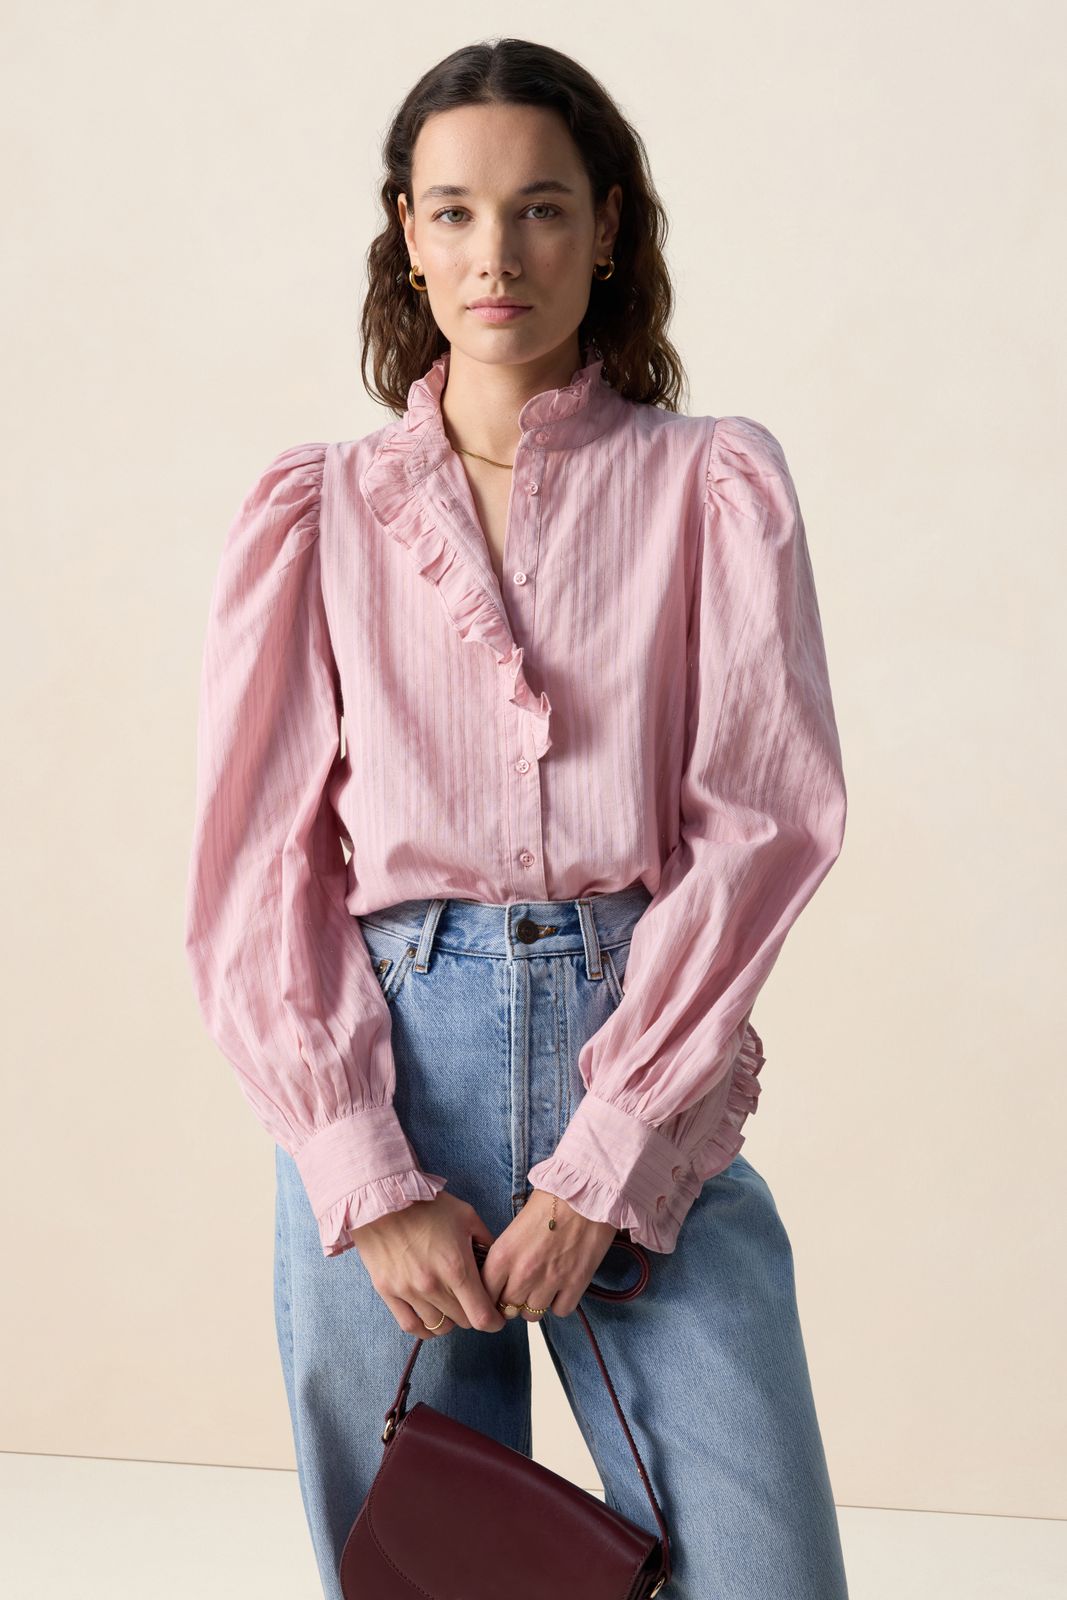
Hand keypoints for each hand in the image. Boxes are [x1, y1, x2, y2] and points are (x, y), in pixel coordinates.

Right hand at [347, 1191, 508, 1337]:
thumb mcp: (466, 1216)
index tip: (496, 1318)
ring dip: (450, 1320)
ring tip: (451, 1306)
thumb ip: (486, 1242)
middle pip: (463, 1321)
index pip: (481, 1316)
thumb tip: (496, 1263)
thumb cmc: (427, 1204)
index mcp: (457, 1267)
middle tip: (472, 1302)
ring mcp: (408, 1291)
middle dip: (473, 1314)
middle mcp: (432, 1285)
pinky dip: (424, 1328)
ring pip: (438, 1326)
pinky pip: (410, 1325)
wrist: (382, 1197)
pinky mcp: (387, 1291)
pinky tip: (431, 1319)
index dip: (494, 1322)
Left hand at [478, 1189, 620, 1319]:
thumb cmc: (552, 1199)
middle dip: (511, 1301)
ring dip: (535, 1303)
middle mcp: (523, 1272)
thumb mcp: (516, 1224)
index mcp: (504, 1254)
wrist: (589, 1192)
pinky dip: (560, 1303)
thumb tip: (502, 1274)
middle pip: (507, 1309)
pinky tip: (562, 1286)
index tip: (496, 1293)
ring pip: (532, 1315)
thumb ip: (507, 1254)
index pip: (484, 1293)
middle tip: (520, 1289)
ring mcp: (550, 1281)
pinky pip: (560, 1311)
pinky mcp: (576, 1285)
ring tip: (542, 1286)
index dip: (489, 1296)